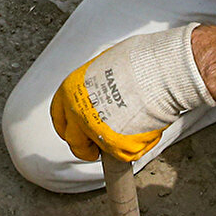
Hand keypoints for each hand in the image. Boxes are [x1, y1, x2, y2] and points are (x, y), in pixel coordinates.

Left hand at [50, 24, 215, 163]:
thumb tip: (103, 91)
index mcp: (71, 90)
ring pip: (99, 151)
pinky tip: (146, 129)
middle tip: (99, 146)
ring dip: (112, 147)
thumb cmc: (137, 62)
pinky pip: (125, 153)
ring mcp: (95, 131)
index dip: (68, 127)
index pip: (59, 116)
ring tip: (132, 132)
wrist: (156, 72)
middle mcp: (77, 112)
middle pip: (74, 141)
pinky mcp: (115, 146)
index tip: (75, 132)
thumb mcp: (104, 66)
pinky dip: (136, 146)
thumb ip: (97, 85)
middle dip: (86, 147)